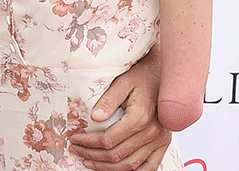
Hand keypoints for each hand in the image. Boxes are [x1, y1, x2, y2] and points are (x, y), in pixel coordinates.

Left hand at [68, 50, 170, 170]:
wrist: (164, 77)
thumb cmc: (142, 78)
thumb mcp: (122, 82)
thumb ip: (108, 100)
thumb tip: (94, 117)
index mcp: (140, 117)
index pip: (108, 139)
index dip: (88, 143)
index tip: (75, 139)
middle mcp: (152, 132)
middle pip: (117, 155)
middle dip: (92, 155)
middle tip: (77, 151)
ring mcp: (159, 141)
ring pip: (130, 165)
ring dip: (107, 167)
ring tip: (89, 162)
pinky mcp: (163, 144)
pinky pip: (149, 168)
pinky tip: (115, 169)